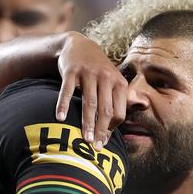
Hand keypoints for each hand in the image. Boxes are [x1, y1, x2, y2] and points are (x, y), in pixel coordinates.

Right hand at [56, 32, 126, 149]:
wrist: (79, 45)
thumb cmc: (98, 71)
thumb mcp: (114, 81)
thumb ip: (121, 99)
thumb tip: (132, 116)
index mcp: (119, 83)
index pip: (119, 111)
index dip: (112, 129)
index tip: (103, 141)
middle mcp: (106, 77)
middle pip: (105, 109)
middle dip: (101, 130)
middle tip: (96, 147)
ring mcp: (88, 73)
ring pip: (89, 102)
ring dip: (86, 122)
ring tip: (84, 139)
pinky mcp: (71, 70)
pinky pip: (67, 90)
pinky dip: (63, 104)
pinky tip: (60, 118)